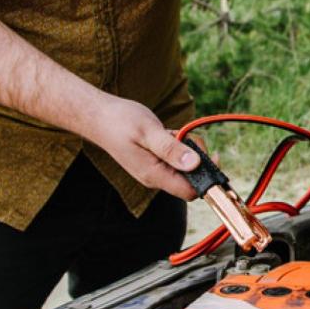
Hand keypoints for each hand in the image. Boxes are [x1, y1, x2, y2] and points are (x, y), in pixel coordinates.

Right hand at [85, 95, 201, 199]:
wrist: (98, 117)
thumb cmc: (120, 122)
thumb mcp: (148, 132)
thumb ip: (171, 148)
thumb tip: (195, 164)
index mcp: (154, 175)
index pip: (190, 191)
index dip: (206, 177)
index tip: (211, 154)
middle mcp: (156, 178)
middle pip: (191, 179)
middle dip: (197, 157)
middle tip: (184, 135)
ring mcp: (155, 170)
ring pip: (185, 167)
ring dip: (186, 148)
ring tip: (170, 132)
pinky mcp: (155, 162)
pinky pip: (176, 158)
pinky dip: (178, 144)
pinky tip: (166, 133)